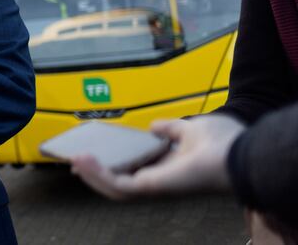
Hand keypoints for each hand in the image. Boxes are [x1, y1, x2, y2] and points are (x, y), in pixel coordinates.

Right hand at [70, 114, 244, 199]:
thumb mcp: (190, 129)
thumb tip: (154, 125)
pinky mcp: (151, 188)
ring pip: (114, 187)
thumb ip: (171, 129)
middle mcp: (160, 181)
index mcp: (169, 169)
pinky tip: (82, 161)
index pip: (134, 169)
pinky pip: (118, 185)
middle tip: (77, 161)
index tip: (95, 152)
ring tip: (74, 159)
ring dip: (92, 174)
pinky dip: (98, 174)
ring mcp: (154, 187)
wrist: (238, 154)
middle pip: (120, 181)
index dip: (114, 162)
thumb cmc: (223, 144)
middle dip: (96, 172)